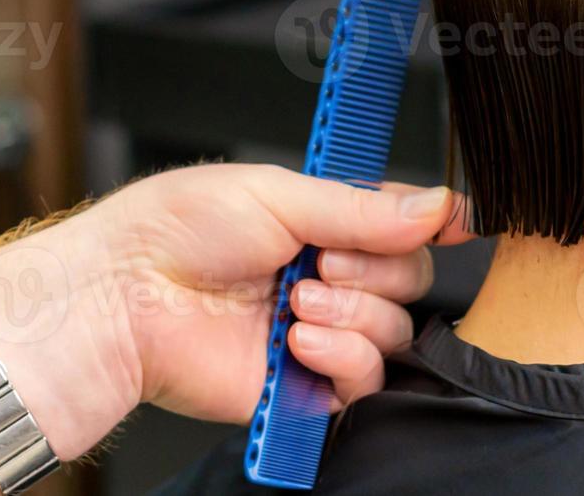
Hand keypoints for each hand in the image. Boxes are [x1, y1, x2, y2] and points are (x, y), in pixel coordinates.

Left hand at [0, 163, 471, 458]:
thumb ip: (364, 207)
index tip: (458, 221)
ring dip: (355, 313)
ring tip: (295, 303)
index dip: (431, 223)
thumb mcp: (277, 194)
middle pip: (410, 281)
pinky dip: (344, 357)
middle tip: (322, 264)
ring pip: (395, 333)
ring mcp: (318, 335)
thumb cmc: (172, 232)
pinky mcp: (305, 388)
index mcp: (317, 226)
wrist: (125, 297)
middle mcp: (324, 280)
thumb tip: (438, 205)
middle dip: (376, 271)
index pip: (400, 225)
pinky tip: (301, 340)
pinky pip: (367, 383)